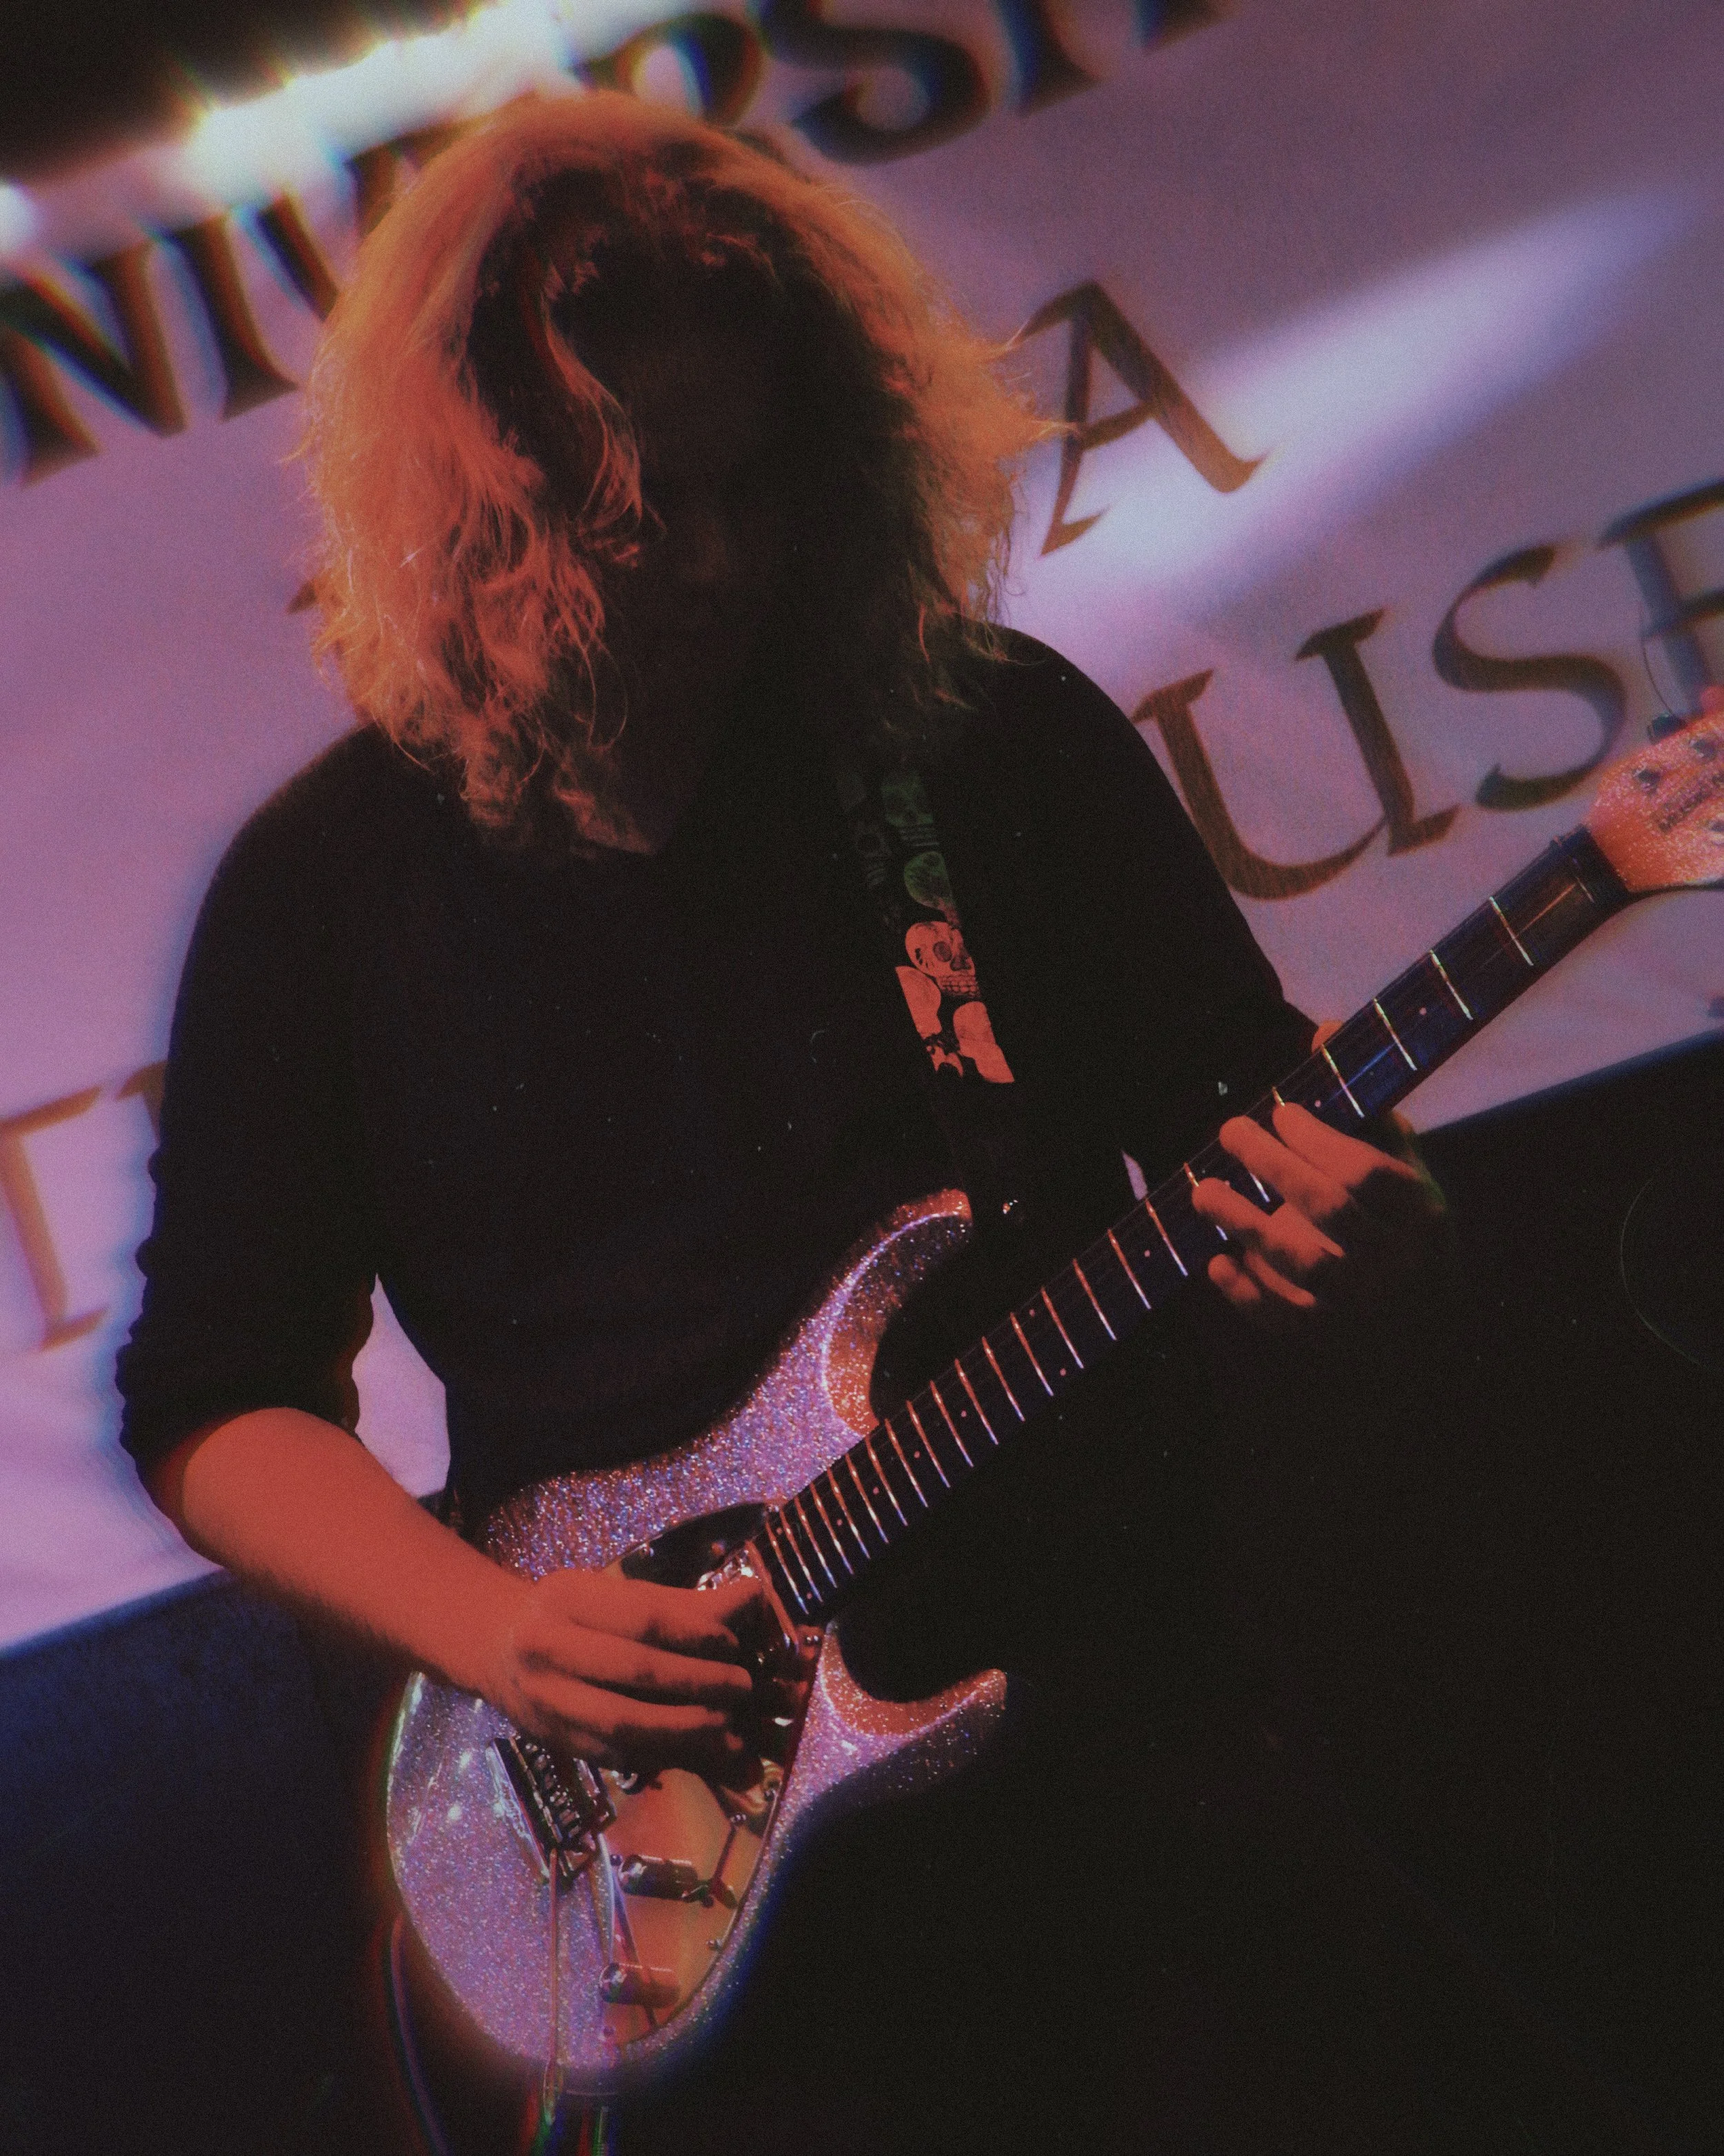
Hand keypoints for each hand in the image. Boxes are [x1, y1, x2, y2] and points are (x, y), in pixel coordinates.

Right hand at [489, 1566, 772, 1780]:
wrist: (496, 1646)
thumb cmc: (570, 1611)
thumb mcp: (613, 1591)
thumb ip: (680, 1601)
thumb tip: (753, 1596)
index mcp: (568, 1598)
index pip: (642, 1619)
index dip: (695, 1634)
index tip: (731, 1645)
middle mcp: (548, 1648)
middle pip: (635, 1671)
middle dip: (697, 1683)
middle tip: (740, 1687)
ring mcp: (547, 1699)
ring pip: (624, 1723)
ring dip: (685, 1728)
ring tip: (726, 1725)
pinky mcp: (555, 1740)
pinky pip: (615, 1754)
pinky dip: (661, 1754)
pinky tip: (695, 1751)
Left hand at [1190, 1093, 1441, 1332]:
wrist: (1430, 1321)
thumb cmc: (1402, 1222)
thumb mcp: (1400, 1165)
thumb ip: (1361, 1107)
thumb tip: (1320, 1029)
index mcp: (1421, 1213)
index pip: (1366, 1172)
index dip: (1318, 1138)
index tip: (1281, 1112)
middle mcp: (1398, 1261)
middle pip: (1330, 1208)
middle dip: (1272, 1165)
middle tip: (1230, 1130)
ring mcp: (1364, 1305)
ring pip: (1301, 1264)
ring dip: (1245, 1224)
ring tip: (1202, 1191)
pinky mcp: (1329, 1338)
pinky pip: (1282, 1319)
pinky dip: (1245, 1294)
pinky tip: (1216, 1262)